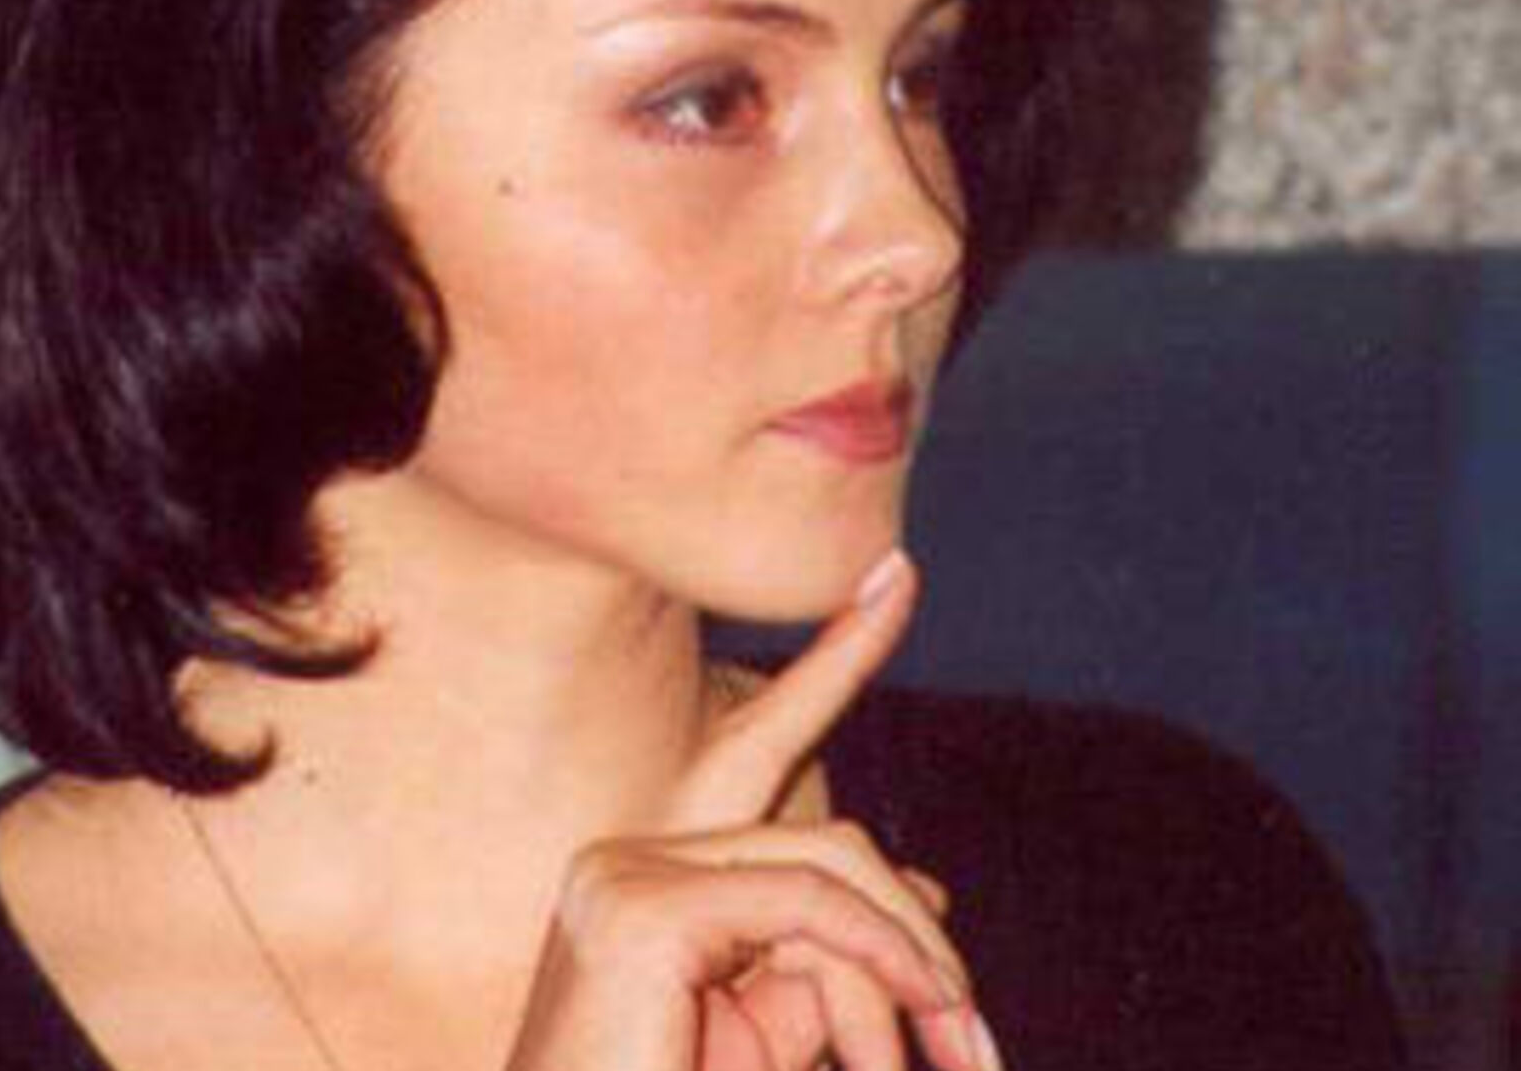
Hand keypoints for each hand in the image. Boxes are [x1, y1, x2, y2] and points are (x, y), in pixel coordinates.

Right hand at [503, 552, 1000, 1070]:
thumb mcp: (773, 1036)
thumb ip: (830, 957)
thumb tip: (920, 886)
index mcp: (651, 878)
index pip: (756, 747)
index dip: (831, 658)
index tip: (893, 579)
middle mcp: (628, 858)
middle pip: (821, 836)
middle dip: (914, 933)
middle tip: (978, 1040)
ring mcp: (624, 875)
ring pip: (829, 864)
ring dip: (911, 969)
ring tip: (963, 1054)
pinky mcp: (640, 911)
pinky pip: (809, 906)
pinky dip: (882, 963)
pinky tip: (923, 1011)